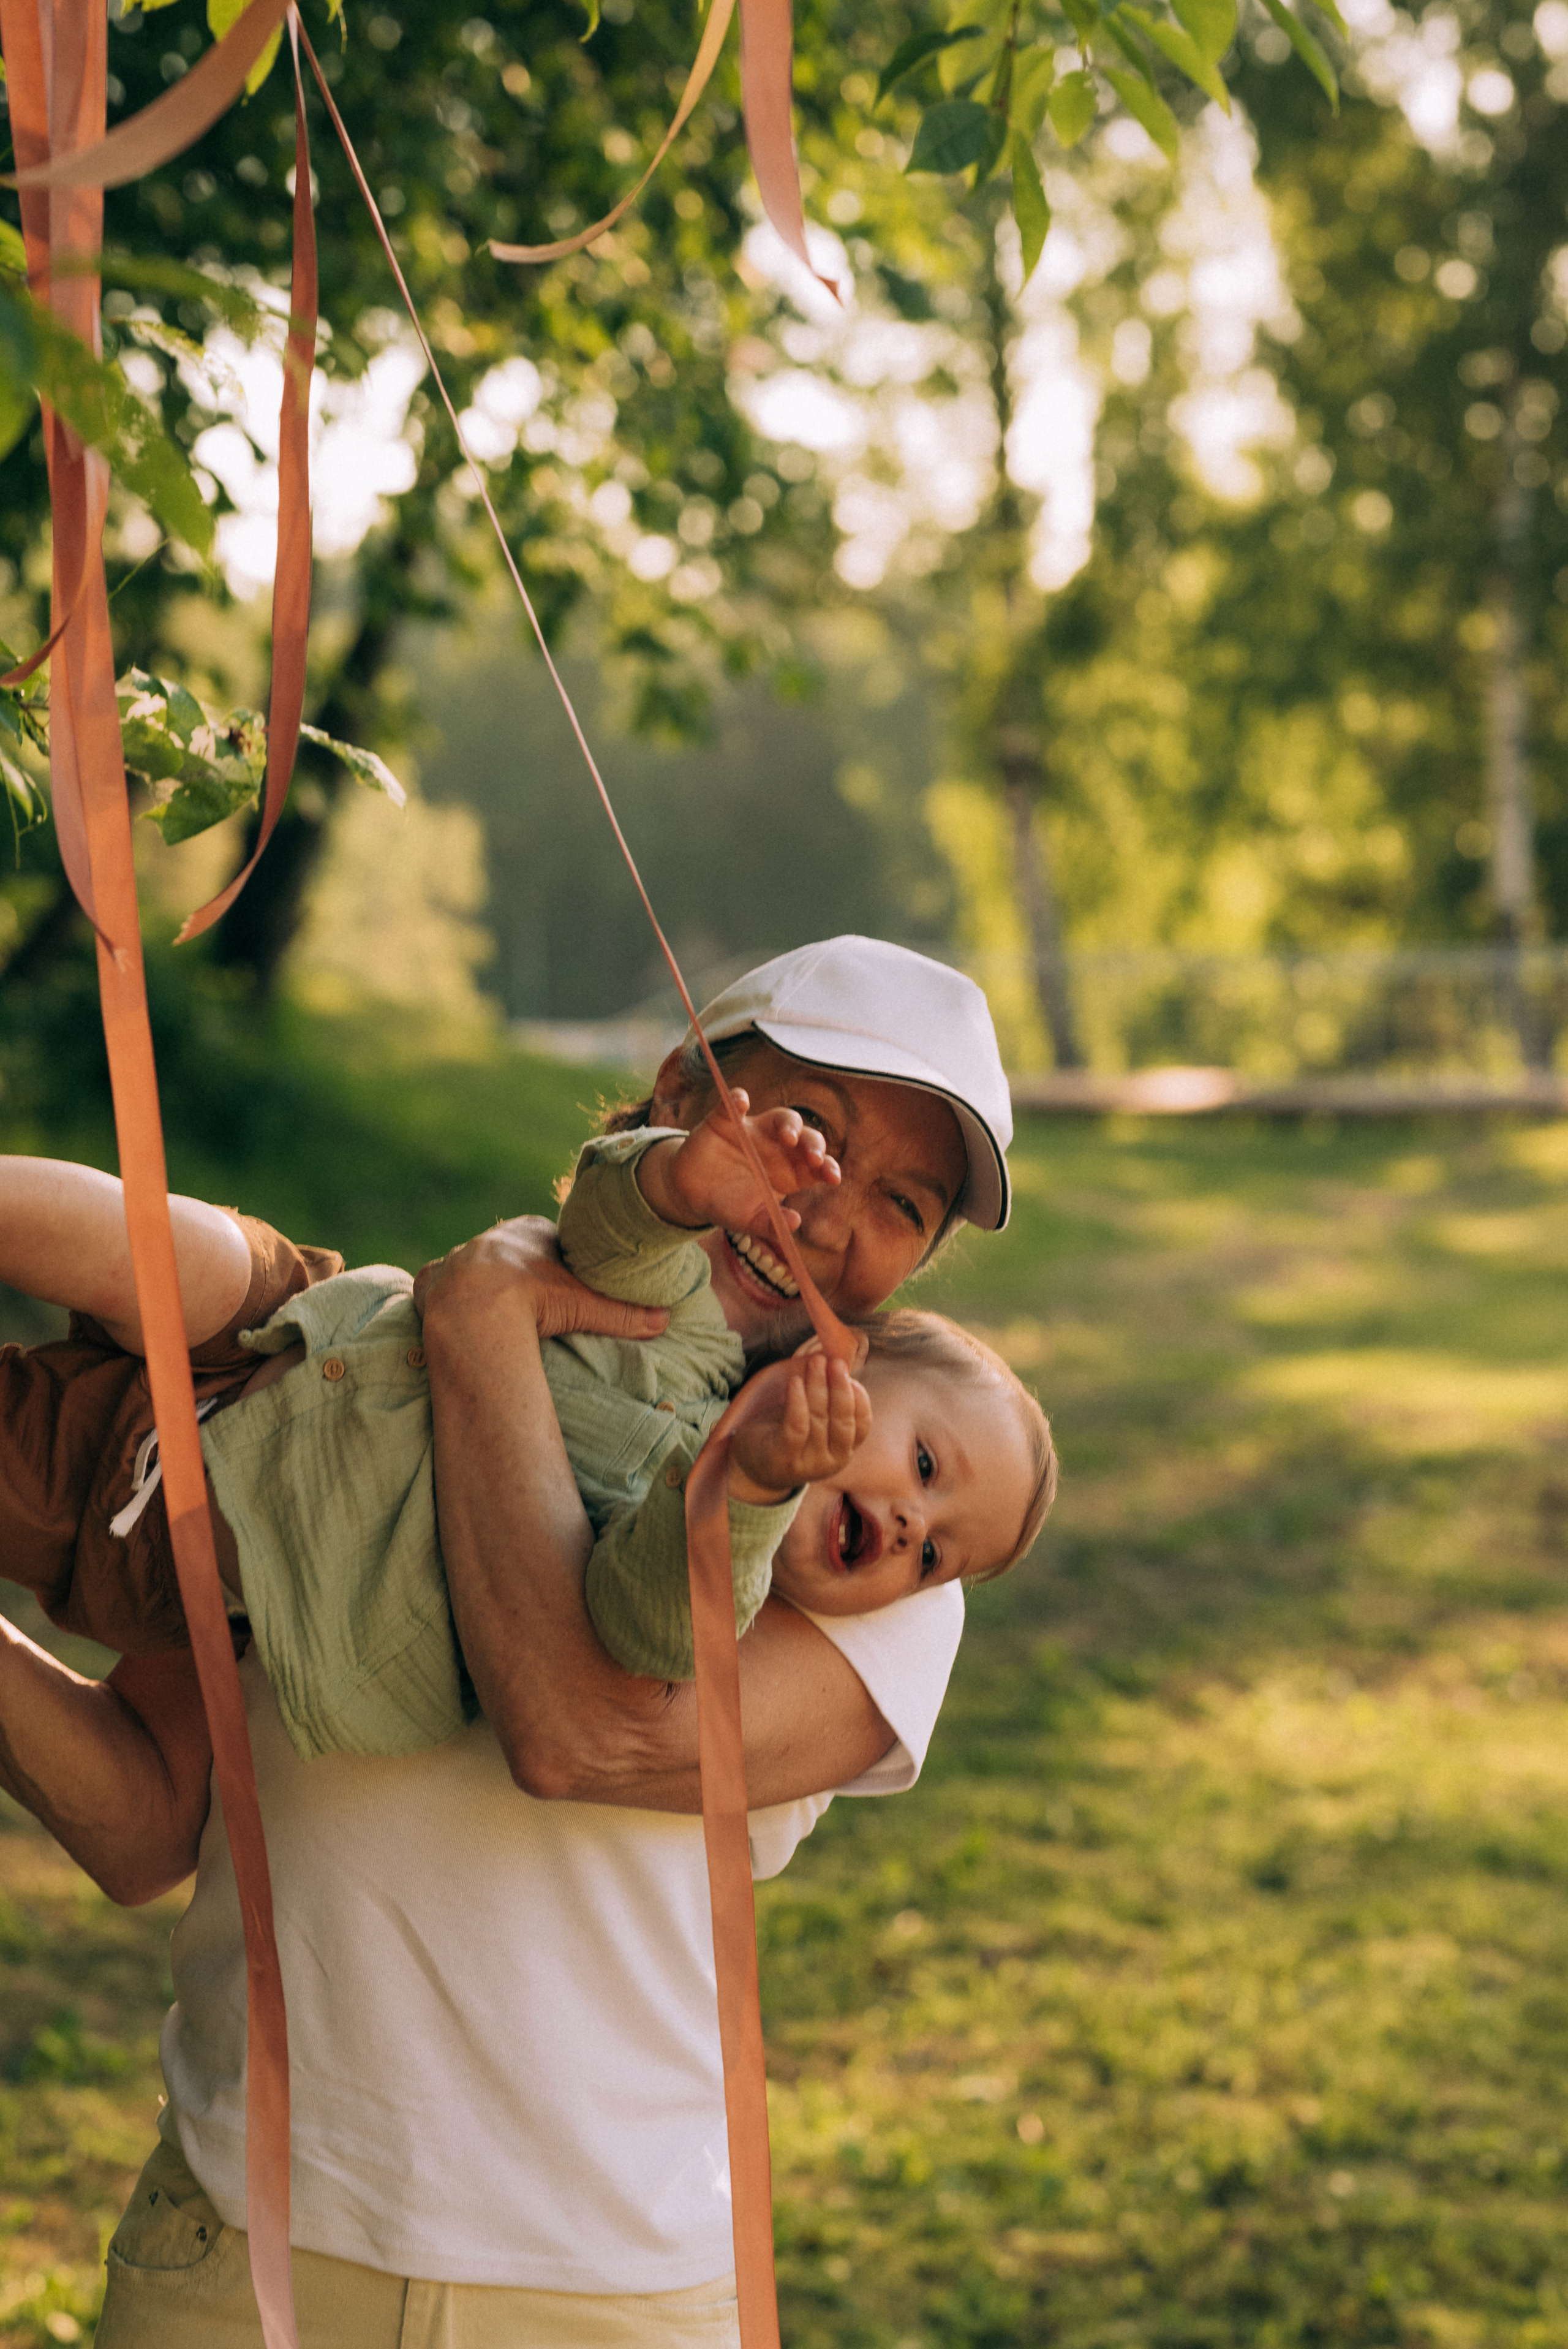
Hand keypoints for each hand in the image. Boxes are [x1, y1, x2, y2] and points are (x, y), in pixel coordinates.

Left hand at [415, 1216, 668, 1345]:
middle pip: (508, 1251)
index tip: (560, 1284)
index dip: (555, 1261)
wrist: (477, 1309)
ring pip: (471, 1267)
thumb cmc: (536, 1301)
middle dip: (517, 1270)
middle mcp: (490, 1238)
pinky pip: (438, 1286)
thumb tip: (665, 1320)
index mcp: (529, 1232)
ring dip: (480, 1285)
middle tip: (529, 1300)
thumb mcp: (586, 1305)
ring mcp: (457, 1258)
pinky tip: (454, 1314)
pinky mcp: (430, 1281)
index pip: (546, 1240)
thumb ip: (624, 1313)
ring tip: (492, 1311)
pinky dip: (444, 1298)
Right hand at [638, 1091, 840, 1236]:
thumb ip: (770, 1223)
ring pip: (781, 1117)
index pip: (817, 1165)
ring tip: (787, 1135)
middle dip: (813, 1144)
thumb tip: (795, 1223)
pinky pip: (734, 1104)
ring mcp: (754, 1131)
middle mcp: (778, 1147)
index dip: (827, 1167)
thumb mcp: (749, 1220)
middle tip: (812, 1157)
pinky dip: (738, 1099)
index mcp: (791, 1172)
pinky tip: (741, 1101)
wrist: (692, 1194)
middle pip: (805, 1137)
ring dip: (789, 1123)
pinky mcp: (727, 1120)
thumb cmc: (729, 1206)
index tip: (832, 1177)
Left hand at [727, 1351, 870, 1504]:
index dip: (859, 1397)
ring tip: (815, 1363)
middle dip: (840, 1387)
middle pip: (842, 1421)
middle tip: (835, 1362)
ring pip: (818, 1419)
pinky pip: (796, 1427)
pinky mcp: (785, 1459)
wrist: (755, 1467)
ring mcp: (810, 1464)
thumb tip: (840, 1364)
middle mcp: (833, 1461)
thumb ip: (830, 1401)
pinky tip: (795, 1381)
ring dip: (817, 1387)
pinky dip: (797, 1402)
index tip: (849, 1373)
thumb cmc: (789, 1436)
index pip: (863, 1424)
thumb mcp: (815, 1422)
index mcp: (845, 1450)